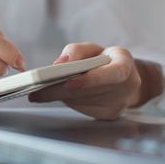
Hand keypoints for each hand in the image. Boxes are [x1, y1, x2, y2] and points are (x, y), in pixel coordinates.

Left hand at [29, 43, 163, 119]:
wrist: (124, 78)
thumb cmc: (105, 59)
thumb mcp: (92, 48)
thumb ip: (76, 51)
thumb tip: (59, 64)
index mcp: (126, 64)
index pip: (113, 74)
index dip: (91, 80)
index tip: (68, 82)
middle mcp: (127, 87)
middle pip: (90, 92)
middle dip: (61, 91)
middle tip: (37, 91)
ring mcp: (119, 104)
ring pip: (83, 102)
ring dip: (61, 96)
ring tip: (41, 92)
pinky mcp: (109, 115)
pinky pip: (83, 109)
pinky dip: (68, 101)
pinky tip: (59, 95)